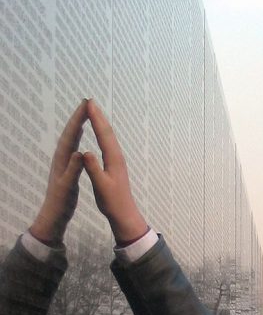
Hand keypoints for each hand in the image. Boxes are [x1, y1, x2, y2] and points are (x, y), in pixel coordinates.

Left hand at [29, 100, 87, 243]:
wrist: (53, 215)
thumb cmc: (61, 202)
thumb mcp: (68, 186)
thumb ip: (73, 169)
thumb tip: (78, 151)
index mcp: (62, 160)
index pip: (70, 135)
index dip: (78, 120)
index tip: (86, 105)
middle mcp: (61, 158)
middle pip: (69, 133)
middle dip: (77, 117)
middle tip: (86, 102)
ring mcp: (63, 162)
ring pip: (70, 138)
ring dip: (77, 125)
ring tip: (84, 114)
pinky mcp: (66, 167)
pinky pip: (72, 146)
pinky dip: (76, 137)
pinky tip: (80, 136)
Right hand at [83, 100, 147, 243]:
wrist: (124, 213)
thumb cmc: (112, 202)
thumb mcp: (101, 186)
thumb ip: (93, 169)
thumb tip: (86, 152)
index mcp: (113, 160)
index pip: (104, 135)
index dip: (96, 119)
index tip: (89, 104)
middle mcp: (117, 157)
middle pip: (108, 132)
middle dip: (99, 116)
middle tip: (90, 101)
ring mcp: (118, 161)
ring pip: (109, 137)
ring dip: (102, 123)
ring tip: (94, 111)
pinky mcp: (115, 165)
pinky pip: (108, 144)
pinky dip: (103, 134)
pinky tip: (101, 133)